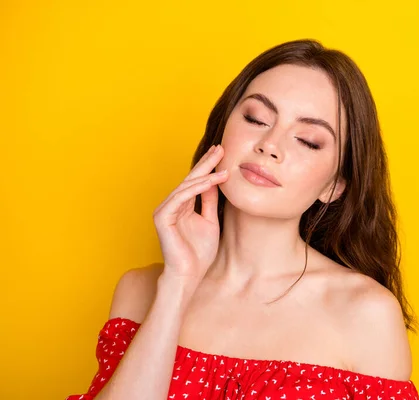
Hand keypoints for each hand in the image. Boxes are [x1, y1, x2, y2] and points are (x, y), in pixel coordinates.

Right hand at [152, 144, 227, 286]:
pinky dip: (196, 189)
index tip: (222, 153)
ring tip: (222, 165)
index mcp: (183, 205)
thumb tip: (216, 182)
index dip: (208, 167)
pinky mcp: (162, 217)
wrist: (189, 275)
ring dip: (205, 175)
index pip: (196, 182)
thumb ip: (210, 202)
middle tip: (220, 148)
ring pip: (186, 186)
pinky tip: (210, 181)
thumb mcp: (211, 221)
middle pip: (190, 179)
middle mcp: (172, 205)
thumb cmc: (199, 253)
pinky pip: (181, 198)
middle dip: (206, 163)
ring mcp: (165, 210)